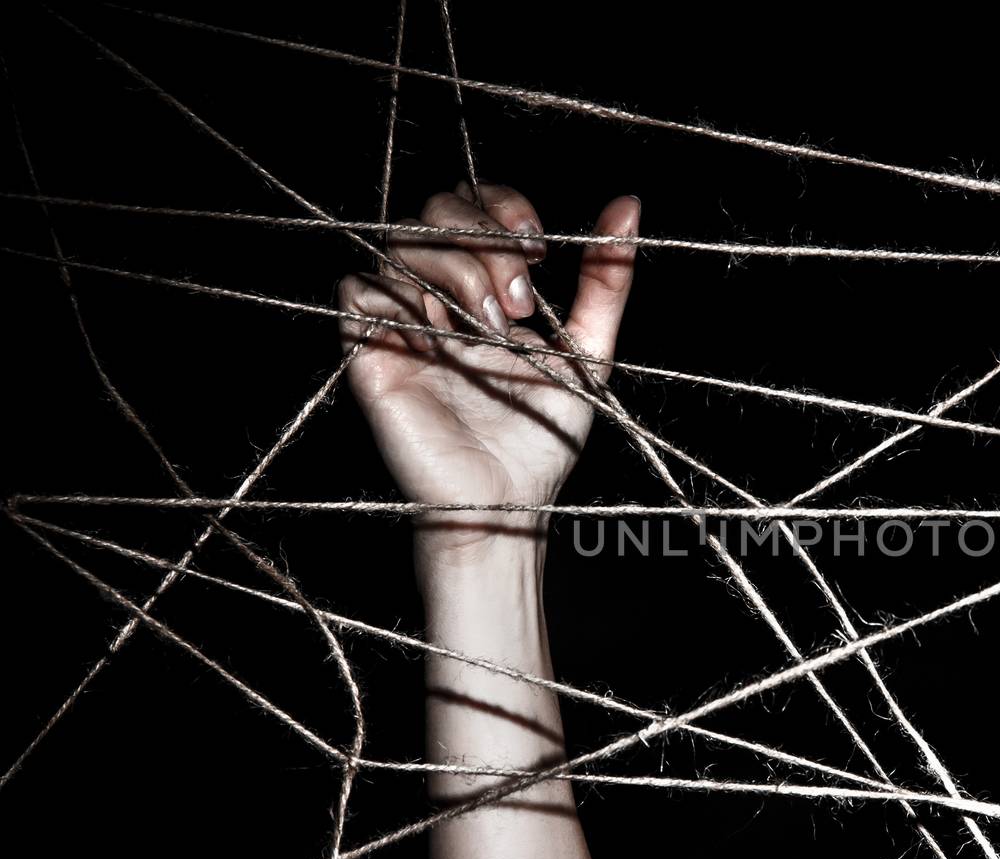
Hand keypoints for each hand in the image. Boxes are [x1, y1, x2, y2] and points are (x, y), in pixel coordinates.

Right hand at [338, 183, 639, 555]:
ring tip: (492, 330)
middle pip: (434, 210)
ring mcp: (402, 321)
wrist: (508, 501)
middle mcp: (440, 296)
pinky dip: (401, 301)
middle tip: (519, 301)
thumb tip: (628, 209)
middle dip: (483, 239)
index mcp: (486, 287)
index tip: (541, 248)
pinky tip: (441, 342)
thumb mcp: (588, 351)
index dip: (502, 205)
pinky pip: (358, 291)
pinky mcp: (369, 353)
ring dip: (456, 272)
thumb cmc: (542, 439)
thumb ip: (605, 282)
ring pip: (400, 242)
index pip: (474, 202)